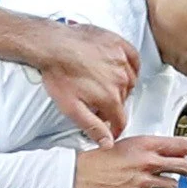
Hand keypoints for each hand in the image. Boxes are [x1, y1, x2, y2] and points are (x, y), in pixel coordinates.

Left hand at [32, 21, 136, 143]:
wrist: (52, 45)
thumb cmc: (58, 73)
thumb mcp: (71, 108)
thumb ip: (92, 127)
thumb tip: (107, 142)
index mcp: (110, 97)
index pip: (121, 120)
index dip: (114, 128)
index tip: (111, 129)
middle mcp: (120, 79)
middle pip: (123, 101)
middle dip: (112, 106)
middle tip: (98, 105)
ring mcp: (121, 60)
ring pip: (130, 81)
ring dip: (120, 87)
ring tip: (105, 86)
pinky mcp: (118, 45)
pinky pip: (134, 59)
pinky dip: (130, 66)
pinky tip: (121, 69)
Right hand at [73, 135, 186, 187]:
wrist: (81, 173)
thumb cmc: (101, 157)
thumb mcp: (127, 143)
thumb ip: (149, 148)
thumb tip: (169, 153)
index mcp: (146, 144)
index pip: (182, 145)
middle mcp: (148, 161)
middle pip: (185, 167)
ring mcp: (144, 180)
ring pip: (172, 186)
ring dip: (167, 185)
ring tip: (155, 182)